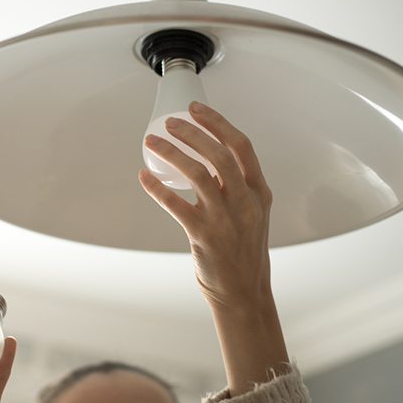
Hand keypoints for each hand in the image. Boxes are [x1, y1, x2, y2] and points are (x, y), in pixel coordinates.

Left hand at [138, 101, 272, 310]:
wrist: (244, 293)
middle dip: (192, 133)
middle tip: (170, 122)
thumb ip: (235, 188)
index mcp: (258, 192)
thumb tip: (206, 160)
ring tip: (152, 141)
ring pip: (197, 174)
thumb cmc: (243, 252)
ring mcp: (225, 219)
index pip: (241, 146)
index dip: (218, 123)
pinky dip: (157, 188)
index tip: (196, 109)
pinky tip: (144, 177)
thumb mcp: (251, 215)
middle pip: (219, 154)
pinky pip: (175, 205)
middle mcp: (245, 202)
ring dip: (171, 153)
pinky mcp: (204, 235)